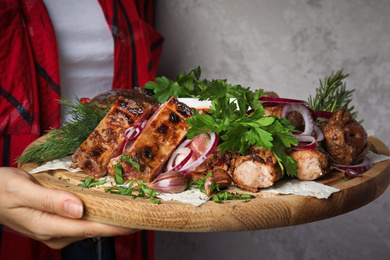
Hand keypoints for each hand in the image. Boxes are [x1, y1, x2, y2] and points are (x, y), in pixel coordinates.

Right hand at [0, 167, 136, 248]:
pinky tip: (108, 202)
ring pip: (90, 224)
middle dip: (119, 221)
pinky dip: (98, 212)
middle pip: (95, 228)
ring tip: (131, 204)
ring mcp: (57, 230)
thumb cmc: (1, 189)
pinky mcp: (57, 223)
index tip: (137, 220)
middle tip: (142, 209)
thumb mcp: (22, 189)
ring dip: (110, 216)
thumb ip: (50, 200)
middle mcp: (57, 233)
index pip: (91, 228)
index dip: (116, 226)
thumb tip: (79, 209)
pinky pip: (83, 220)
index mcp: (49, 226)